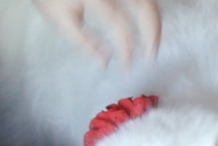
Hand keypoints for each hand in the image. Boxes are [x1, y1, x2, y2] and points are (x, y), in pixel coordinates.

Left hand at [31, 0, 160, 66]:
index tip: (129, 68)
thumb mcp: (61, 21)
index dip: (128, 49)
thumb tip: (106, 62)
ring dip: (156, 25)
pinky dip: (151, 14)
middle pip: (145, 9)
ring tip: (153, 46)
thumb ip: (84, 43)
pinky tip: (148, 27)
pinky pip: (146, 0)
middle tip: (150, 59)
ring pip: (150, 3)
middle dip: (152, 36)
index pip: (120, 25)